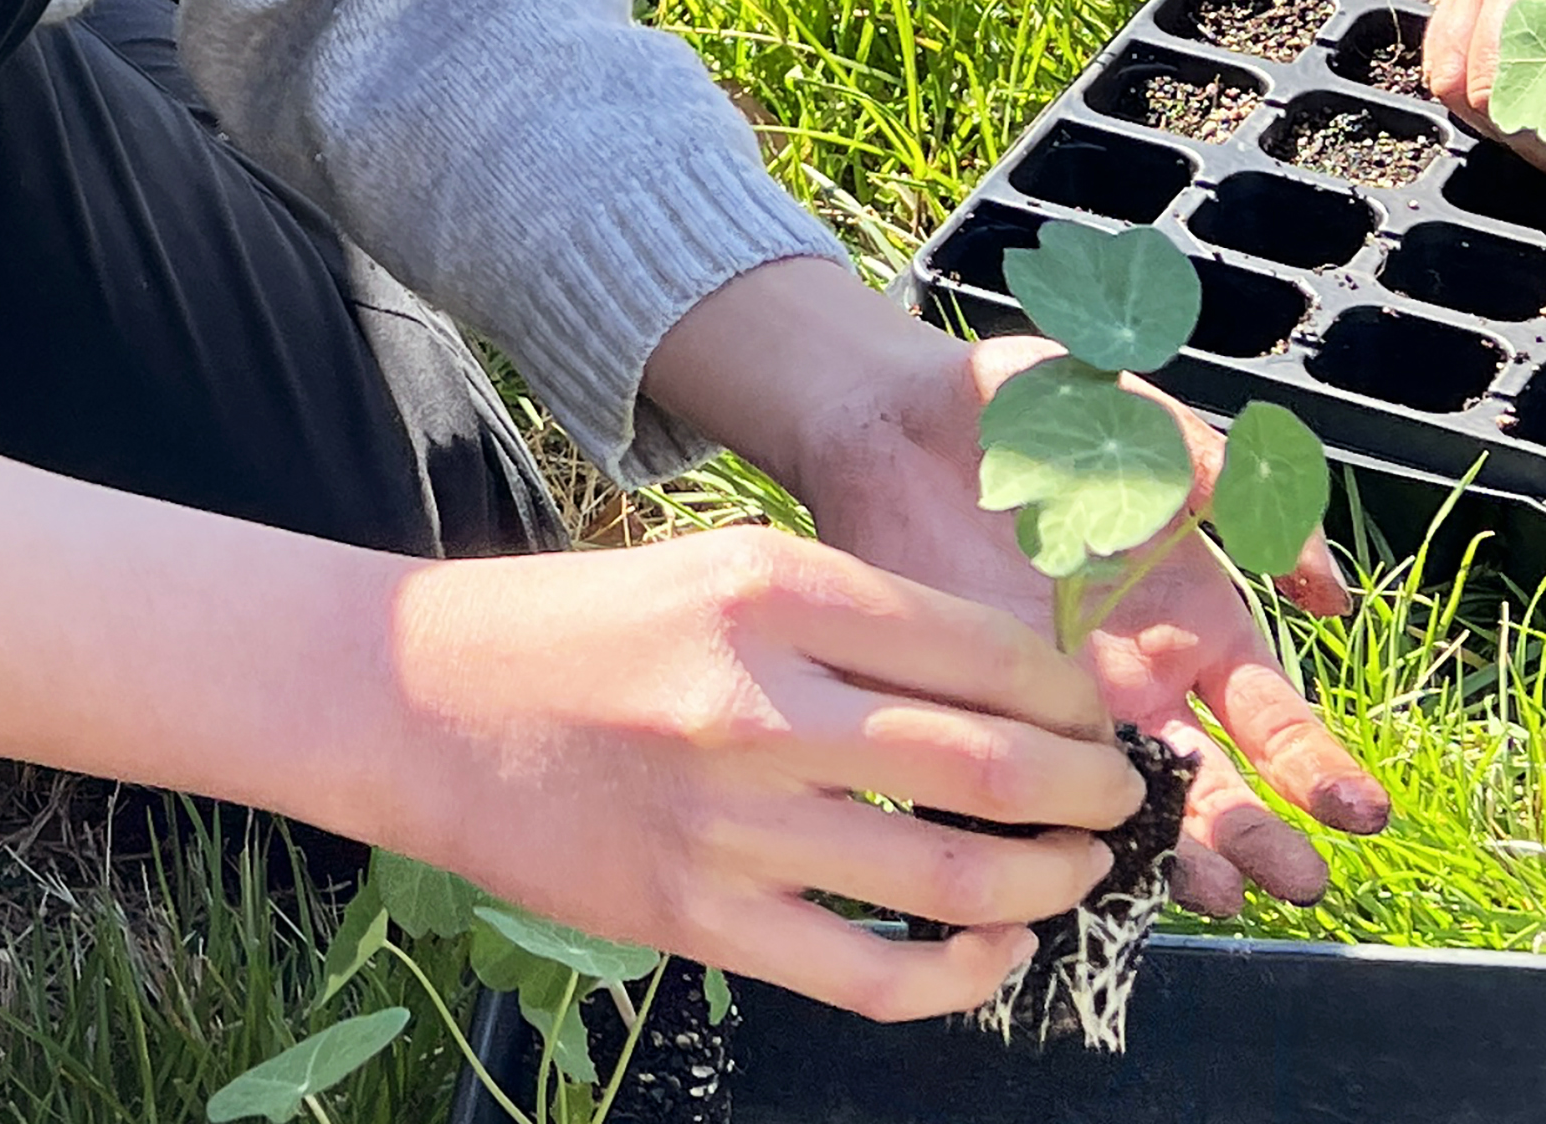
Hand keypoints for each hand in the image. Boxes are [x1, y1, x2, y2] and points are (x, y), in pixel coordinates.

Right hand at [378, 519, 1139, 1020]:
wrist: (419, 698)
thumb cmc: (577, 626)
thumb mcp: (712, 572)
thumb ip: (845, 620)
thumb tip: (1000, 685)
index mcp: (766, 586)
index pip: (977, 645)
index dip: (1072, 692)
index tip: (1101, 711)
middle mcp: (756, 698)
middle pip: (990, 761)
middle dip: (1093, 787)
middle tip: (1126, 793)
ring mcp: (729, 821)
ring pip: (952, 875)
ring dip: (1050, 880)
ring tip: (1082, 867)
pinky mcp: (699, 917)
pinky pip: (873, 971)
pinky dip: (963, 973)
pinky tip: (994, 949)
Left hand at [781, 319, 1386, 915]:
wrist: (891, 413)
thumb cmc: (1032, 411)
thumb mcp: (1150, 430)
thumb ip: (1235, 490)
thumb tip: (1328, 592)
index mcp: (1193, 627)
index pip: (1273, 720)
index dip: (1318, 768)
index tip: (1355, 812)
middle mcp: (1137, 687)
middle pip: (1216, 788)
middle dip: (1261, 836)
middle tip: (1298, 880)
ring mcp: (1056, 709)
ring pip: (1127, 809)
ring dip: (1173, 856)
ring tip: (1214, 891)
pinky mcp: (977, 713)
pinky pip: (1018, 793)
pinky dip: (1047, 833)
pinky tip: (1079, 864)